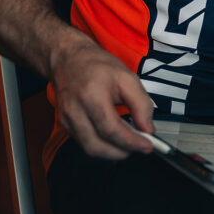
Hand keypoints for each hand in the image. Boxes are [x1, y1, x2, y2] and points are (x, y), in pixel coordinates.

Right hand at [48, 39, 153, 159]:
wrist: (69, 59)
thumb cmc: (97, 66)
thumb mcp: (128, 78)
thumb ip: (141, 104)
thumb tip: (147, 128)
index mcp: (91, 96)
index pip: (111, 129)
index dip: (131, 142)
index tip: (148, 145)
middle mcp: (75, 111)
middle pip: (97, 145)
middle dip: (122, 152)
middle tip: (140, 147)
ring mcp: (67, 119)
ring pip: (89, 149)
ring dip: (112, 153)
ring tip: (130, 145)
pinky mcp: (65, 124)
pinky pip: (84, 143)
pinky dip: (102, 146)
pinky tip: (115, 140)